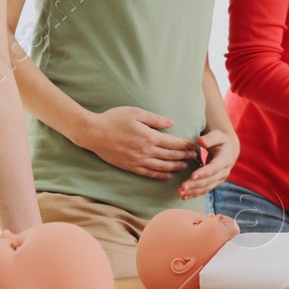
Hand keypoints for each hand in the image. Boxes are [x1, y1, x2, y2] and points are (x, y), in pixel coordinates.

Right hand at [75, 106, 196, 178]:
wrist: (94, 133)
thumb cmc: (114, 119)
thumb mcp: (135, 113)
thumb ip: (155, 119)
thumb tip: (172, 123)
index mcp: (149, 137)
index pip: (173, 143)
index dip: (185, 145)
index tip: (194, 146)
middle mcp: (146, 151)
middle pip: (170, 156)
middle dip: (184, 156)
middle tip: (194, 157)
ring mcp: (138, 161)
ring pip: (162, 167)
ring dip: (175, 167)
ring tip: (184, 166)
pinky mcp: (130, 166)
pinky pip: (149, 173)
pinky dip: (160, 175)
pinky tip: (167, 175)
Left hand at [179, 130, 236, 198]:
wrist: (229, 151)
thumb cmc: (220, 141)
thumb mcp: (217, 135)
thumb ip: (210, 138)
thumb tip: (200, 141)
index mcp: (224, 159)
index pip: (214, 168)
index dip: (204, 172)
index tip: (192, 176)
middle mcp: (223, 172)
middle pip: (209, 180)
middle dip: (195, 185)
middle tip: (182, 187)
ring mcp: (219, 179)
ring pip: (206, 188)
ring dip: (193, 191)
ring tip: (181, 193)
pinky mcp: (214, 183)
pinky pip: (204, 190)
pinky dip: (194, 194)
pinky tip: (184, 197)